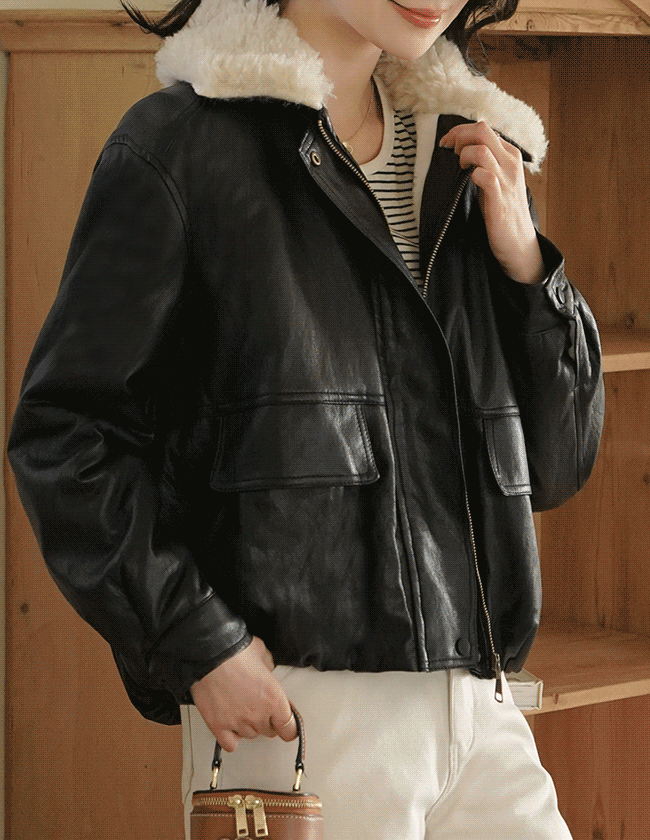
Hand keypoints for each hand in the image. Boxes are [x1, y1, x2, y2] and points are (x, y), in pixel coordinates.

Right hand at [190, 635, 297, 751]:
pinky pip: (230, 744)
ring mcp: (237, 723)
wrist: (209, 653)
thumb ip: (269, 668)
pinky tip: (231, 726)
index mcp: (274, 698)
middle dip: (267, 720)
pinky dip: (232, 737)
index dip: (289, 726)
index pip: (289, 728)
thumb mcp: (263, 653)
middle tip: (260, 706)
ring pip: (250, 735)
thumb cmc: (235, 650)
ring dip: (249, 726)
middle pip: (269, 732)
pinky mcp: (218, 726)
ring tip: (242, 709)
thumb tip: (267, 671)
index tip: (286, 722)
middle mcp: (258, 715)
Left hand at [439, 121, 544, 284]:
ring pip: (482, 149)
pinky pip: (485, 176)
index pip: (483, 128)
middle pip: (482, 130)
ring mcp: (507, 180)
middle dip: (458, 137)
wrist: (518, 242)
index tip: (445, 144)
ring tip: (458, 168)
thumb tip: (458, 148)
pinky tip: (466, 182)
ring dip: (463, 154)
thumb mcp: (493, 180)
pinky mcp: (500, 199)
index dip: (459, 132)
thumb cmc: (501, 211)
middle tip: (448, 152)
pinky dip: (471, 174)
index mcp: (509, 154)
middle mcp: (510, 162)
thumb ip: (482, 162)